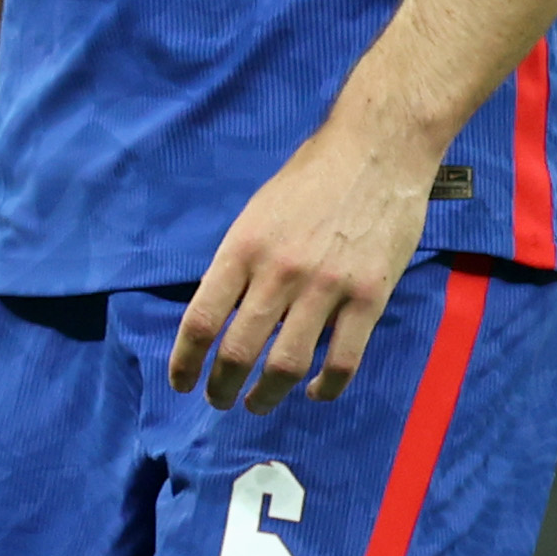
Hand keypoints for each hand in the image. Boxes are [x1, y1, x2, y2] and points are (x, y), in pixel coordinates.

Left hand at [166, 111, 440, 411]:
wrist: (376, 150)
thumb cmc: (311, 177)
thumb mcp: (256, 212)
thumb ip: (240, 262)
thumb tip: (223, 311)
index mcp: (242, 247)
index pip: (201, 319)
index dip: (186, 361)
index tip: (181, 383)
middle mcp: (278, 272)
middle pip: (238, 351)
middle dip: (221, 386)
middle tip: (218, 401)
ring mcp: (325, 287)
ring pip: (287, 365)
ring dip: (267, 395)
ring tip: (257, 405)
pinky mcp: (369, 298)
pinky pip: (343, 360)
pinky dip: (326, 387)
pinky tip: (314, 393)